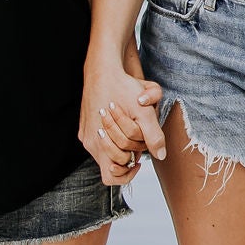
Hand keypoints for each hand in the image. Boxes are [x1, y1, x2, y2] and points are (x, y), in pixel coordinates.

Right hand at [82, 53, 164, 185]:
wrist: (102, 68)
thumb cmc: (122, 88)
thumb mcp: (144, 112)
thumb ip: (153, 135)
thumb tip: (161, 156)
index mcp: (100, 144)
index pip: (112, 176)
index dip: (128, 173)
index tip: (139, 161)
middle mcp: (89, 143)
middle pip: (111, 163)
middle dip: (127, 156)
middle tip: (139, 143)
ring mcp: (84, 134)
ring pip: (105, 151)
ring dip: (120, 145)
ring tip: (131, 132)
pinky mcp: (83, 126)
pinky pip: (98, 140)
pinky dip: (111, 137)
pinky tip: (120, 123)